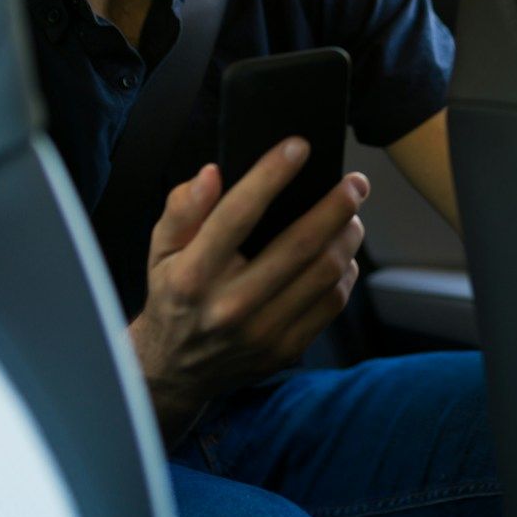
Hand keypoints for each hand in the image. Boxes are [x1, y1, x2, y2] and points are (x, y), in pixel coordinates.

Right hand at [127, 138, 367, 443]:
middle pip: (300, 245)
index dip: (271, 175)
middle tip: (355, 182)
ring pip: (325, 273)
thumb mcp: (160, 250)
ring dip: (347, 236)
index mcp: (193, 275)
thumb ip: (182, 209)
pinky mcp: (285, 349)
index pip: (237, 215)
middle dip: (337, 205)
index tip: (299, 146)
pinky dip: (345, 272)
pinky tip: (341, 253)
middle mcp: (229, 306)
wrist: (175, 369)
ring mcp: (261, 332)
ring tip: (351, 214)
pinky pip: (332, 303)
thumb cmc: (173, 295)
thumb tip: (211, 173)